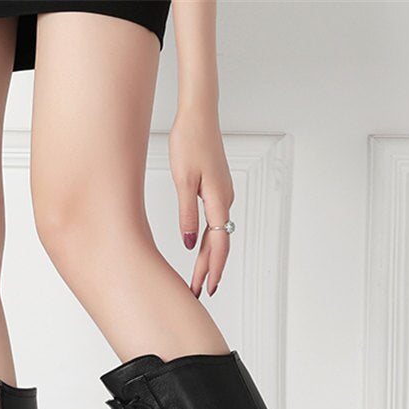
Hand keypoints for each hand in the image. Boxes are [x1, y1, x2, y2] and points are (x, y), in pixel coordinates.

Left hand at [169, 111, 234, 297]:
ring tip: (197, 279)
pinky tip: (199, 250)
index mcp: (218, 200)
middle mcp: (225, 201)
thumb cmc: (190, 141)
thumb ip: (187, 214)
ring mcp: (224, 196)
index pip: (218, 245)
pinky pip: (215, 224)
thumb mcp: (183, 180)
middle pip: (219, 245)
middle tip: (198, 292)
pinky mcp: (218, 191)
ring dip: (208, 258)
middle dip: (209, 271)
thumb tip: (187, 243)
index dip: (212, 270)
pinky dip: (208, 242)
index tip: (206, 289)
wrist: (200, 114)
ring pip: (217, 235)